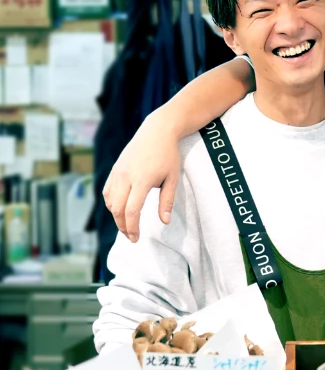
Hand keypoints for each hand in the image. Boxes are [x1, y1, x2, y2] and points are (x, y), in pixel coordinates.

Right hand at [103, 114, 180, 241]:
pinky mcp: (114, 169)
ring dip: (116, 216)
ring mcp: (118, 172)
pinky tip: (120, 209)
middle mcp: (126, 176)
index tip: (136, 238)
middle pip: (117, 209)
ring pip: (110, 201)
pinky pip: (107, 191)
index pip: (132, 210)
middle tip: (131, 237)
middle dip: (123, 226)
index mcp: (142, 180)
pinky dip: (111, 203)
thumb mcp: (173, 177)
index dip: (132, 228)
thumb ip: (167, 201)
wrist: (157, 131)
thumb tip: (164, 222)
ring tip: (127, 225)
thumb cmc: (168, 154)